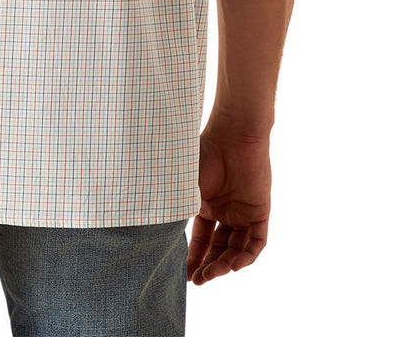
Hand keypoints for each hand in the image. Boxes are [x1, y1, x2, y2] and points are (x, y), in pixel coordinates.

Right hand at [186, 125, 270, 285]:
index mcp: (205, 203)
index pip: (200, 239)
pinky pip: (256, 242)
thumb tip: (158, 239)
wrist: (232, 135)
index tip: (183, 276)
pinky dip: (246, 256)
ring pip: (236, 248)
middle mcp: (224, 210)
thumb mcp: (184, 188)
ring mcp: (243, 212)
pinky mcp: (260, 211)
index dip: (192, 258)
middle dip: (208, 267)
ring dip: (224, 265)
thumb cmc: (203, 155)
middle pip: (218, 248)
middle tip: (198, 281)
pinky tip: (233, 265)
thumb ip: (176, 213)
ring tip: (211, 275)